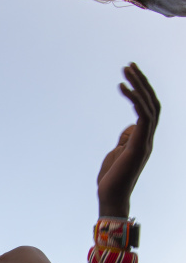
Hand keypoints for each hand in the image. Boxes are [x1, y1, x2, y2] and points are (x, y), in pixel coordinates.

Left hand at [97, 63, 159, 216]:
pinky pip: (141, 117)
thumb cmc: (111, 178)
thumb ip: (125, 139)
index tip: (129, 75)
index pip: (148, 109)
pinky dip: (134, 99)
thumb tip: (130, 127)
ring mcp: (145, 142)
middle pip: (152, 103)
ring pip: (149, 106)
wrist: (111, 197)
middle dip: (142, 82)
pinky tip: (122, 87)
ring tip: (126, 70)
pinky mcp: (139, 146)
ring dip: (138, 85)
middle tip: (129, 65)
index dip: (142, 91)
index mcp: (143, 139)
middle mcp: (148, 139)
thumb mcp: (117, 153)